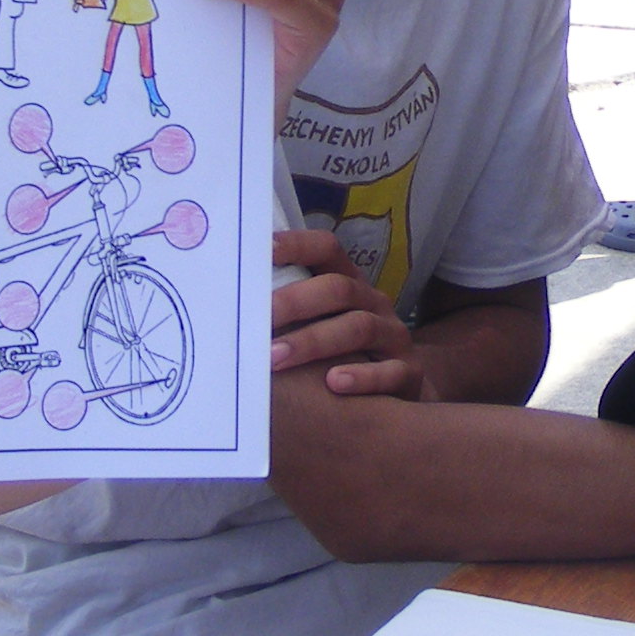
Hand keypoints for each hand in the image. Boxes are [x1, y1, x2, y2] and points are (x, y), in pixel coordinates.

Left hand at [268, 230, 426, 397]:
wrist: (401, 390)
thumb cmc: (346, 355)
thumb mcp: (323, 326)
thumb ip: (287, 314)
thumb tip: (226, 308)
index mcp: (349, 284)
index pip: (326, 250)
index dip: (297, 246)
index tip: (261, 251)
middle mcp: (373, 303)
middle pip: (338, 289)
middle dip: (295, 302)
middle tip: (258, 320)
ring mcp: (394, 336)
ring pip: (359, 328)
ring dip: (314, 341)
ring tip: (276, 359)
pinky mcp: (408, 373)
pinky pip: (391, 371)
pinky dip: (362, 377)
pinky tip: (333, 383)